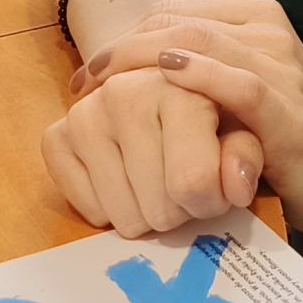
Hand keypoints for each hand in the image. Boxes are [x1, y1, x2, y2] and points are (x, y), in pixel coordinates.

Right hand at [41, 64, 265, 237]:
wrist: (162, 93)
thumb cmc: (215, 115)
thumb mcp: (247, 130)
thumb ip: (246, 156)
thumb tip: (236, 184)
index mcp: (178, 85)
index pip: (193, 182)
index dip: (212, 202)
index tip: (219, 189)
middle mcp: (123, 93)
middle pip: (160, 208)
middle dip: (182, 209)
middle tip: (188, 184)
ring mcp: (84, 114)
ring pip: (124, 217)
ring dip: (149, 212)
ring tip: (161, 179)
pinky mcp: (55, 136)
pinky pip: (90, 210)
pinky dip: (112, 210)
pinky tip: (127, 179)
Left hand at [77, 0, 302, 235]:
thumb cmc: (282, 132)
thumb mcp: (238, 85)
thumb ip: (199, 65)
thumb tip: (126, 64)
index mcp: (256, 17)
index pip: (174, 13)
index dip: (126, 37)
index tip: (92, 71)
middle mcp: (269, 33)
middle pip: (179, 24)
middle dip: (124, 50)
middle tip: (86, 82)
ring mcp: (283, 69)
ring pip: (201, 45)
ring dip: (143, 62)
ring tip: (105, 87)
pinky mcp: (288, 113)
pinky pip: (239, 85)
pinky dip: (199, 76)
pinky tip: (166, 78)